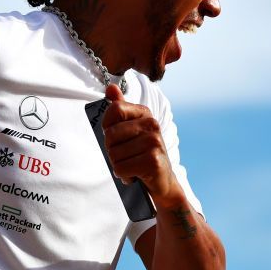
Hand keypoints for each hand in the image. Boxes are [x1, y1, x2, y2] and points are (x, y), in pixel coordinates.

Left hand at [101, 83, 180, 200]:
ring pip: (114, 155)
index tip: (118, 138)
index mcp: (144, 114)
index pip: (114, 110)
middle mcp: (152, 125)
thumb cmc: (140, 155)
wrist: (162, 182)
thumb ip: (119, 110)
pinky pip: (121, 168)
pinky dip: (124, 176)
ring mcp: (154, 142)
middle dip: (112, 151)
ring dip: (119, 166)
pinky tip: (136, 175)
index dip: (108, 128)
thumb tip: (110, 87)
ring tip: (133, 166)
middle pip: (110, 135)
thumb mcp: (129, 131)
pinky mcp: (153, 161)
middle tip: (126, 156)